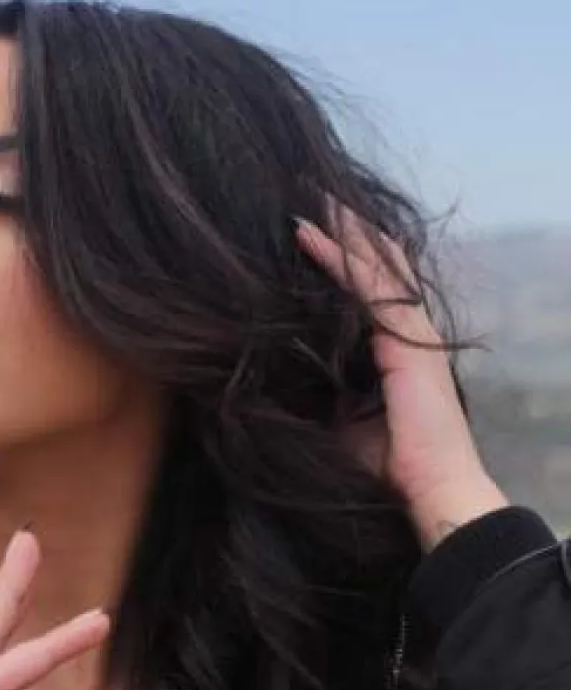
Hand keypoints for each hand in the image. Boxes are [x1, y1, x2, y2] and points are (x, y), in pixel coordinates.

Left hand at [295, 204, 509, 549]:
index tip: (302, 236)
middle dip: (344, 234)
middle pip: (375, 268)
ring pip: (371, 265)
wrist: (428, 492)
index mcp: (393, 353)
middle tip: (308, 197)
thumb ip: (311, 396)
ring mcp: (410, 333)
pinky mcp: (407, 339)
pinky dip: (334, 256)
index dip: (338, 263)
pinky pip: (366, 284)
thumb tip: (262, 383)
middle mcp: (406, 334)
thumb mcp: (336, 423)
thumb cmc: (383, 471)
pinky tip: (304, 232)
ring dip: (337, 231)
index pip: (365, 294)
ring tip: (306, 196)